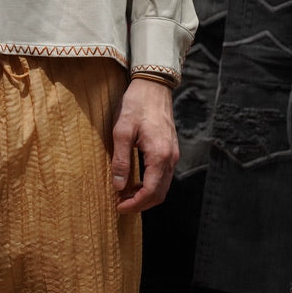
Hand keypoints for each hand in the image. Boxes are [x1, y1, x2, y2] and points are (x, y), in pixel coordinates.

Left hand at [111, 77, 178, 212]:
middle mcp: (170, 158)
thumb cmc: (136, 104)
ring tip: (125, 194)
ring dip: (145, 194)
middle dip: (140, 203)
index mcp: (159, 155)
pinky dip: (151, 183)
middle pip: (159, 193)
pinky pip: (163, 174)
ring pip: (163, 185)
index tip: (119, 207)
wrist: (153, 85)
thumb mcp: (122, 130)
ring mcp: (173, 154)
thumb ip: (121, 160)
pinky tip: (135, 180)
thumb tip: (118, 186)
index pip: (150, 192)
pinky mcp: (170, 149)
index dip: (135, 204)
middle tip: (120, 204)